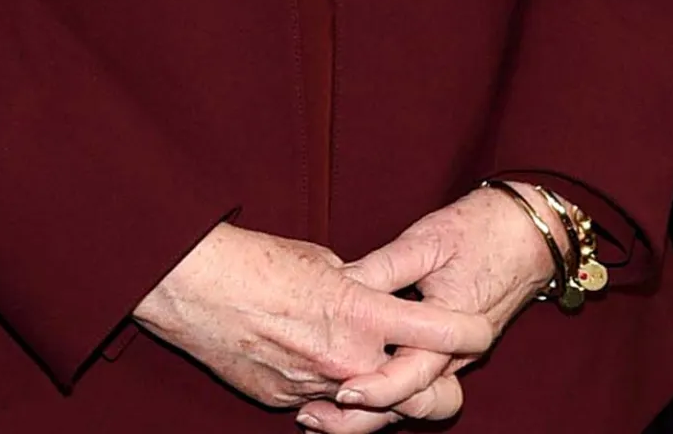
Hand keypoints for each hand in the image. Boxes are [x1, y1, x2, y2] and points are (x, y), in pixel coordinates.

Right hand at [130, 220, 494, 413]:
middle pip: (427, 401)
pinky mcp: (288, 403)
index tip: (480, 327)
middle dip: (440, 388)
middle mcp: (349, 361)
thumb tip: (370, 297)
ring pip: (376, 414)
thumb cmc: (255, 259)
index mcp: (361, 314)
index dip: (471, 332)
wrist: (193, 286)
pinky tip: (321, 370)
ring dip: (382, 395)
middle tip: (434, 367)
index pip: (441, 332)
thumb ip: (357, 287)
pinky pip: (328, 409)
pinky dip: (332, 394)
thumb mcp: (319, 259)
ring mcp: (319, 390)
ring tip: (373, 368)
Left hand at [292, 185, 556, 429]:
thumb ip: (386, 268)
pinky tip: (351, 380)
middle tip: (313, 414)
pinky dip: (385, 388)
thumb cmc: (480, 231)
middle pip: (409, 404)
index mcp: (451, 329)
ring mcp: (454, 357)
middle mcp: (454, 355)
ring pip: (412, 400)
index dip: (374, 387)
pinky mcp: (450, 352)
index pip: (411, 375)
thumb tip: (341, 282)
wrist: (530, 234)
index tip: (339, 392)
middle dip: (363, 417)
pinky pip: (417, 382)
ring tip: (321, 407)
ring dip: (371, 409)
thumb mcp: (427, 241)